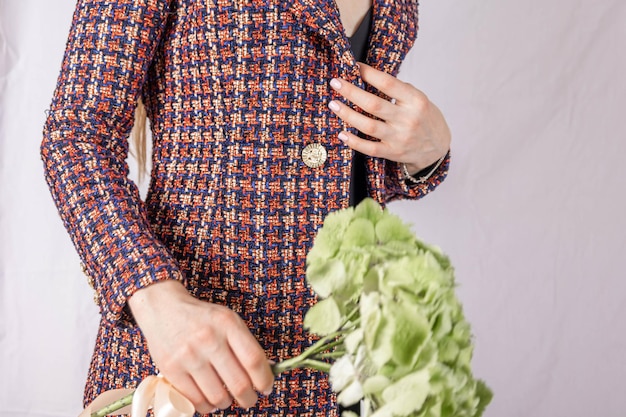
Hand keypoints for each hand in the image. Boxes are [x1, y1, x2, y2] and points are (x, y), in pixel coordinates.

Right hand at [128, 280, 273, 413]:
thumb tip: (265, 371)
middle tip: (249, 399)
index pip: (254, 360)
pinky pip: (195, 400)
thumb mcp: (227, 320)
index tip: (266, 388)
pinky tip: (209, 401)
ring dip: (227, 403)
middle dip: (248, 398)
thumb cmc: (201, 317)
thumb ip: (245, 344)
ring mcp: (189, 355)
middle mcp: (209, 339)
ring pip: (217, 397)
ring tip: (227, 398)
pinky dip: (207, 406)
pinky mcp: (171, 369)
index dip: (264, 379)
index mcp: (228, 324)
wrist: (163, 308)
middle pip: (238, 383)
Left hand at [328, 62, 450, 173]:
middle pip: (374, 104)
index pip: (388, 84)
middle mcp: (407, 119)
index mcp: (415, 101)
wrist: (437, 147)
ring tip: (333, 104)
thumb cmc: (424, 117)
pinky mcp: (392, 152)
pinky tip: (342, 133)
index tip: (353, 66)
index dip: (369, 74)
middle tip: (335, 83)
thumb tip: (368, 76)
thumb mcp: (419, 99)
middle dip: (351, 92)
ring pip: (368, 126)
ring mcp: (399, 138)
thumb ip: (398, 90)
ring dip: (348, 115)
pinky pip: (369, 148)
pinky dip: (354, 142)